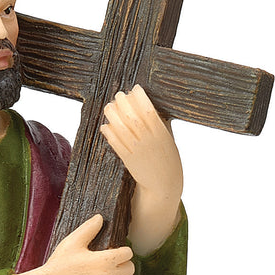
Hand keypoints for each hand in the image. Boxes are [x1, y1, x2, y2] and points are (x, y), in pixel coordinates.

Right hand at [39, 214, 134, 274]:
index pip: (128, 254)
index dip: (121, 250)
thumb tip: (100, 217)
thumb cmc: (59, 265)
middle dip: (124, 263)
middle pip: (130, 268)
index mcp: (104, 261)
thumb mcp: (72, 242)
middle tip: (112, 263)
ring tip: (114, 274)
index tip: (113, 251)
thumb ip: (89, 228)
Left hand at [100, 86, 182, 252]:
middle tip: (118, 95)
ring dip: (113, 116)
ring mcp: (138, 151)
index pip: (149, 110)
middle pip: (133, 117)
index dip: (140, 98)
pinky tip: (105, 126)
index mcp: (161, 133)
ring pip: (122, 129)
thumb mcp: (169, 139)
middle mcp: (149, 141)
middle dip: (124, 103)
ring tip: (109, 107)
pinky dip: (109, 134)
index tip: (135, 88)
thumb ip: (163, 123)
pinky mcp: (129, 160)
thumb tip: (155, 104)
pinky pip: (116, 145)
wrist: (164, 185)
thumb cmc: (168, 159)